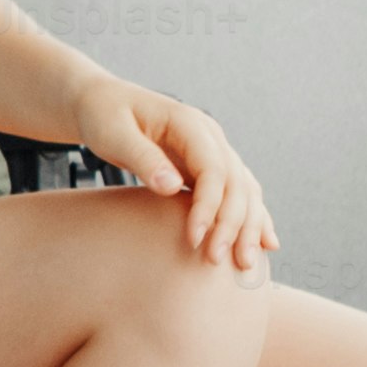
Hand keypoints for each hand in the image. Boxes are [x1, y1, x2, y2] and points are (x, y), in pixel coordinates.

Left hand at [75, 80, 276, 267]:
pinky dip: (252, 217)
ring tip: (244, 264)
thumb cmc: (103, 115)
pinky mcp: (207, 167)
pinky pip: (237, 193)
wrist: (102, 102)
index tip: (194, 238)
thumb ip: (142, 158)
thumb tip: (172, 187)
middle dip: (233, 224)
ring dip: (248, 227)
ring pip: (244, 190)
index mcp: (189, 124)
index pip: (213, 169)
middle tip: (218, 260)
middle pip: (236, 183)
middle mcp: (209, 136)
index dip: (209, 206)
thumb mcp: (113, 134)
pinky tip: (265, 243)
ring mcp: (212, 151)